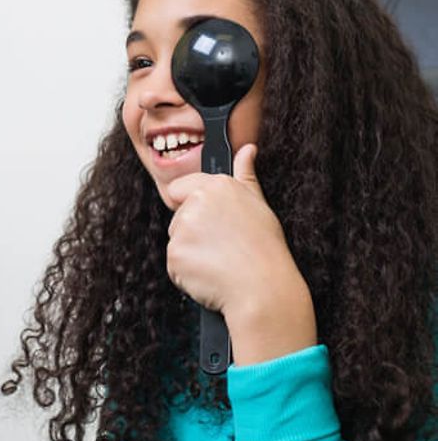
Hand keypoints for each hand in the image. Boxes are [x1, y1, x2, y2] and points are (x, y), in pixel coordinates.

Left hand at [166, 144, 316, 364]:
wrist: (264, 290)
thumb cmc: (265, 250)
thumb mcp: (259, 205)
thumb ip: (245, 174)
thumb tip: (247, 150)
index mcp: (217, 186)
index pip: (181, 188)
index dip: (191, 205)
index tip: (210, 223)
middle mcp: (197, 202)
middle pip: (178, 217)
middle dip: (194, 233)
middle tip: (224, 247)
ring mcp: (183, 229)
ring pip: (177, 241)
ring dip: (191, 253)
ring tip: (221, 261)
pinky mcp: (174, 254)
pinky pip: (174, 264)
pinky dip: (187, 273)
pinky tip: (211, 275)